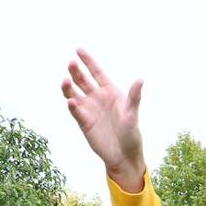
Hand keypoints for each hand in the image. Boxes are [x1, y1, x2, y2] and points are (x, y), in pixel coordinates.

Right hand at [61, 49, 145, 192]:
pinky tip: (71, 102)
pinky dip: (72, 106)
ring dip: (68, 86)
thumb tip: (140, 80)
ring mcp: (89, 108)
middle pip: (83, 80)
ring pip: (74, 93)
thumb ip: (134, 97)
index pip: (97, 72)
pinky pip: (75, 111)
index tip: (78, 50)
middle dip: (76, 71)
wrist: (124, 155)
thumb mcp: (132, 114)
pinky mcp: (83, 121)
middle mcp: (97, 98)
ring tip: (65, 80)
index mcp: (110, 92)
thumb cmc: (131, 134)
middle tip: (71, 63)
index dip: (88, 61)